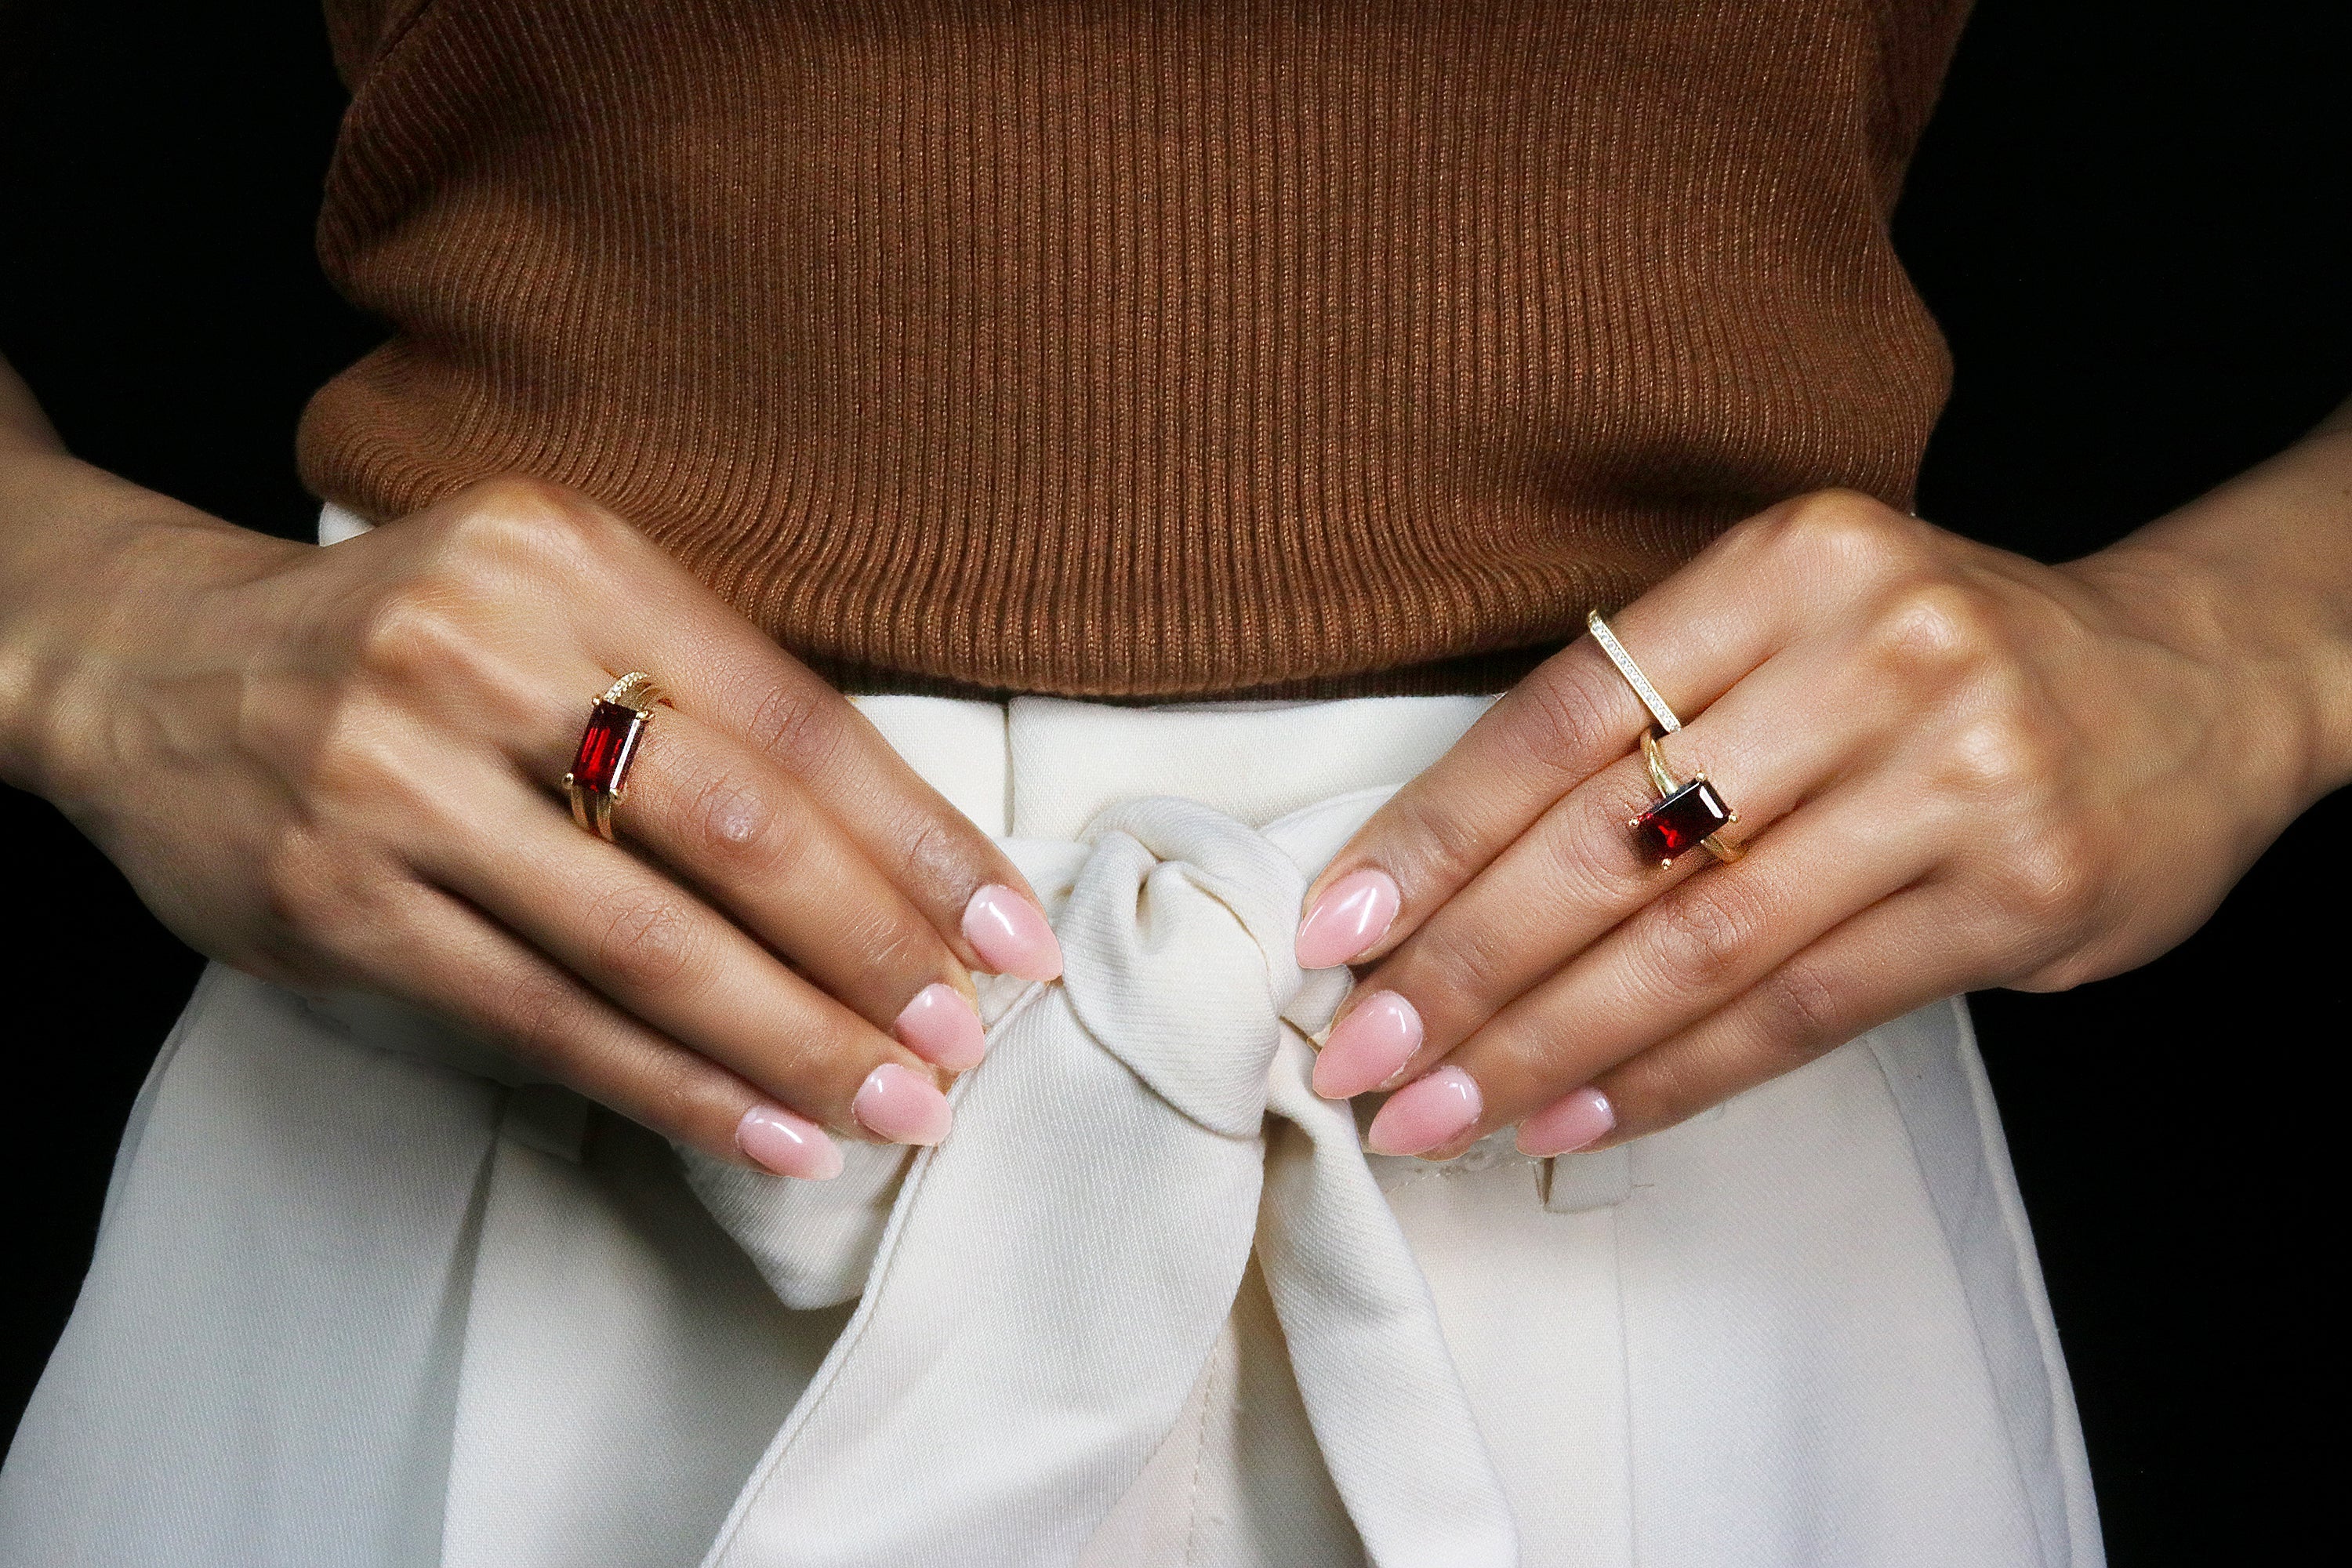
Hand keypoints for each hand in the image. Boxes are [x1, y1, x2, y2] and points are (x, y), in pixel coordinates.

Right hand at [6, 475, 1060, 1177]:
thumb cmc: (416, 642)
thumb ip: (707, 691)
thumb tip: (905, 852)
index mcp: (571, 559)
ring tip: (897, 1105)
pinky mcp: (340, 900)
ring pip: (645, 943)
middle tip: (964, 1036)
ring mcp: (398, 781)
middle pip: (734, 829)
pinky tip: (766, 1132)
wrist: (155, 666)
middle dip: (871, 948)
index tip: (1010, 930)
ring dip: (792, 1041)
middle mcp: (483, 653)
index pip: (794, 720)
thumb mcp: (557, 599)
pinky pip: (545, 1016)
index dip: (918, 840)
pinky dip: (674, 1087)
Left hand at [1292, 487, 2330, 1159]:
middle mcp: (1874, 651)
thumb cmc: (1937, 664)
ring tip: (1440, 1111)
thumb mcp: (1796, 623)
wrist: (2194, 685)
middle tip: (1360, 1058)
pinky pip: (1802, 1008)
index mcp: (1788, 560)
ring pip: (1699, 942)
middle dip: (1465, 967)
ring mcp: (1959, 771)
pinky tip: (1576, 1113)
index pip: (1560, 717)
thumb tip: (1440, 880)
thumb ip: (1649, 715)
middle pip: (1613, 840)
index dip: (1434, 838)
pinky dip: (1674, 1074)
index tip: (1334, 934)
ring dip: (1547, 1046)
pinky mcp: (2018, 890)